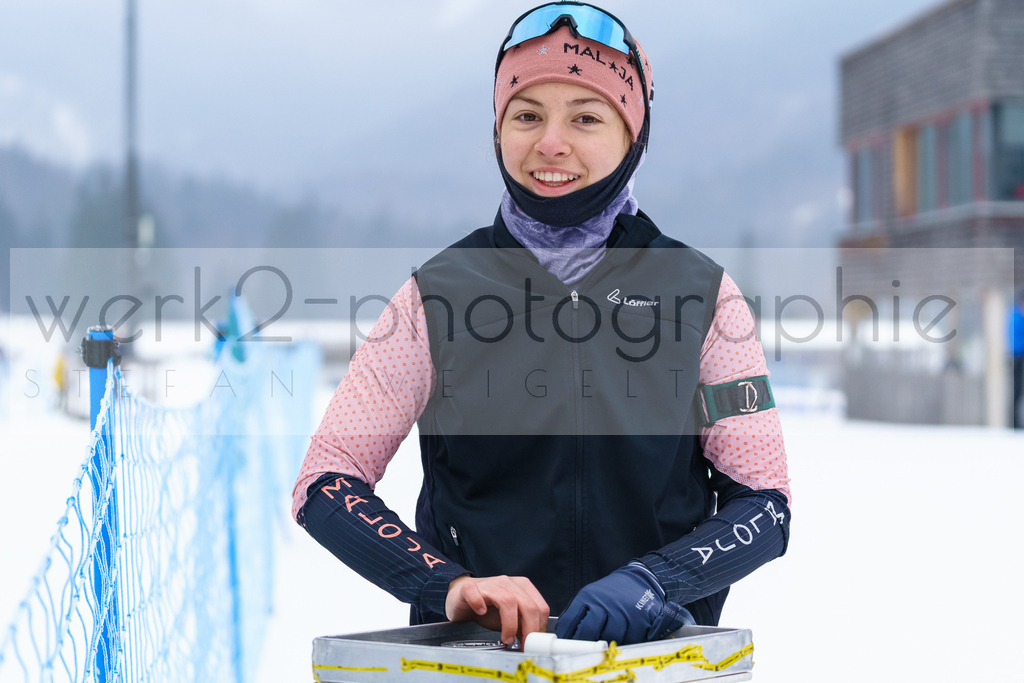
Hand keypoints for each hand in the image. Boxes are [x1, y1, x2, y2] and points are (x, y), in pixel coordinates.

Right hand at [445, 575, 549, 645]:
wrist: (462, 598)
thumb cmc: (487, 608)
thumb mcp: (510, 619)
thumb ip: (523, 627)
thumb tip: (535, 643)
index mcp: (522, 588)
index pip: (540, 607)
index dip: (539, 628)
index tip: (534, 644)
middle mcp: (508, 583)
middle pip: (527, 605)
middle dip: (528, 628)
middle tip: (523, 645)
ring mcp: (489, 584)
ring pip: (507, 600)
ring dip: (509, 624)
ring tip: (506, 638)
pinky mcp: (469, 588)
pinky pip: (475, 593)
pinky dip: (479, 603)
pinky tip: (481, 612)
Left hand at [556, 562, 691, 644]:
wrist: (641, 581)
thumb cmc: (613, 592)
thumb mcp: (592, 594)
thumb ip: (578, 613)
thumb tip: (565, 635)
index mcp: (588, 596)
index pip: (570, 620)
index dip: (565, 636)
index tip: (564, 645)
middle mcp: (604, 604)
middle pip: (588, 632)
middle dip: (583, 645)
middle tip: (582, 651)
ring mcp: (622, 613)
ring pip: (607, 639)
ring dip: (604, 646)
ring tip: (603, 645)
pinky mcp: (638, 622)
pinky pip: (626, 641)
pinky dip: (622, 644)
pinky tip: (620, 639)